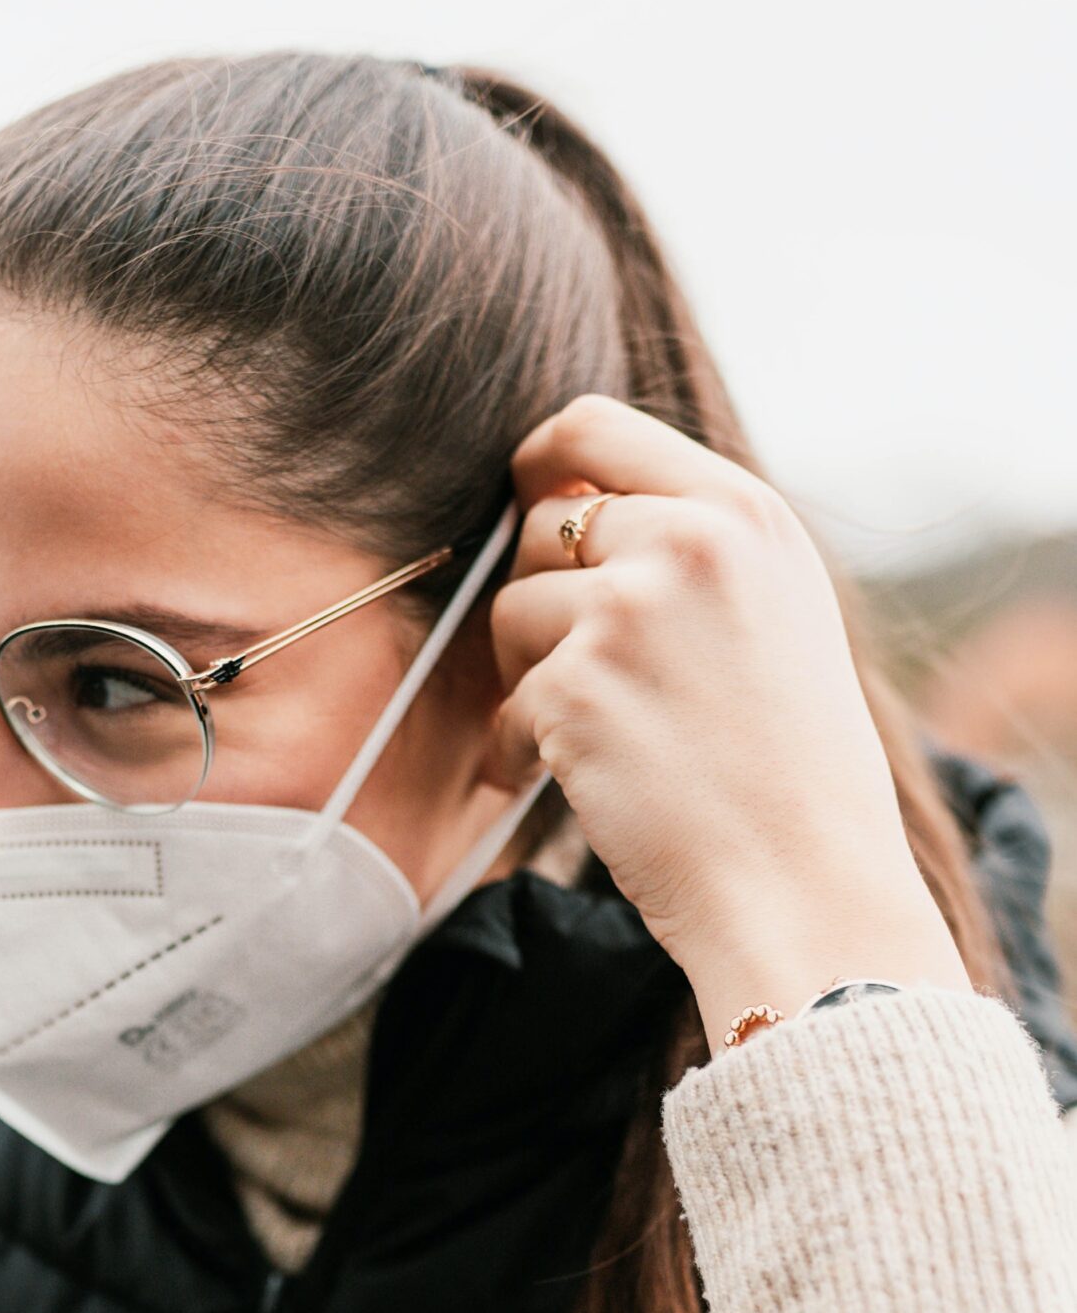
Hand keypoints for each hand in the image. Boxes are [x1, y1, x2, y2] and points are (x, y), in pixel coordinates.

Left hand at [489, 394, 971, 1046]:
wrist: (808, 886)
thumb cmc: (792, 769)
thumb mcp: (774, 611)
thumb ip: (693, 545)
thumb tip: (566, 502)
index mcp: (743, 513)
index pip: (596, 426)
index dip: (541, 461)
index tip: (526, 495)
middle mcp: (686, 544)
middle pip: (542, 526)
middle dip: (546, 599)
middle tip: (588, 674)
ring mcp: (625, 613)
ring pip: (512, 612)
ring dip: (531, 678)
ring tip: (601, 737)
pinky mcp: (571, 689)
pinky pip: (504, 704)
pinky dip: (523, 751)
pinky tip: (581, 784)